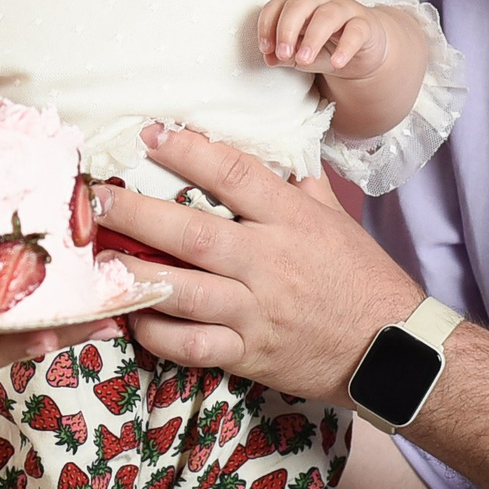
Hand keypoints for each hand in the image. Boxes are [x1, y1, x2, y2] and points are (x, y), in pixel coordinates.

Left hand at [88, 126, 419, 401]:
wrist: (391, 349)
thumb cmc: (361, 278)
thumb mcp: (335, 220)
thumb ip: (296, 186)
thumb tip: (267, 150)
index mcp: (291, 221)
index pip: (234, 175)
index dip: (188, 151)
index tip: (150, 134)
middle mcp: (269, 262)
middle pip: (192, 233)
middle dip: (138, 213)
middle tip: (98, 197)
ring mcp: (256, 311)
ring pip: (184, 291)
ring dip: (135, 274)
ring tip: (99, 259)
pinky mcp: (248, 354)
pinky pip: (192, 345)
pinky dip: (157, 334)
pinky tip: (132, 317)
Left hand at [258, 0, 387, 77]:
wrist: (363, 53)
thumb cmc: (326, 48)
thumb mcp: (300, 55)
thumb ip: (284, 56)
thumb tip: (269, 58)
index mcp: (299, 6)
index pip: (277, 5)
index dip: (267, 24)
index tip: (265, 49)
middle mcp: (320, 2)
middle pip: (300, 4)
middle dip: (287, 29)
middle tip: (282, 54)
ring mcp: (344, 10)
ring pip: (327, 15)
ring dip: (312, 38)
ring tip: (304, 60)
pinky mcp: (365, 24)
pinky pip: (356, 31)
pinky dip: (345, 47)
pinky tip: (336, 63)